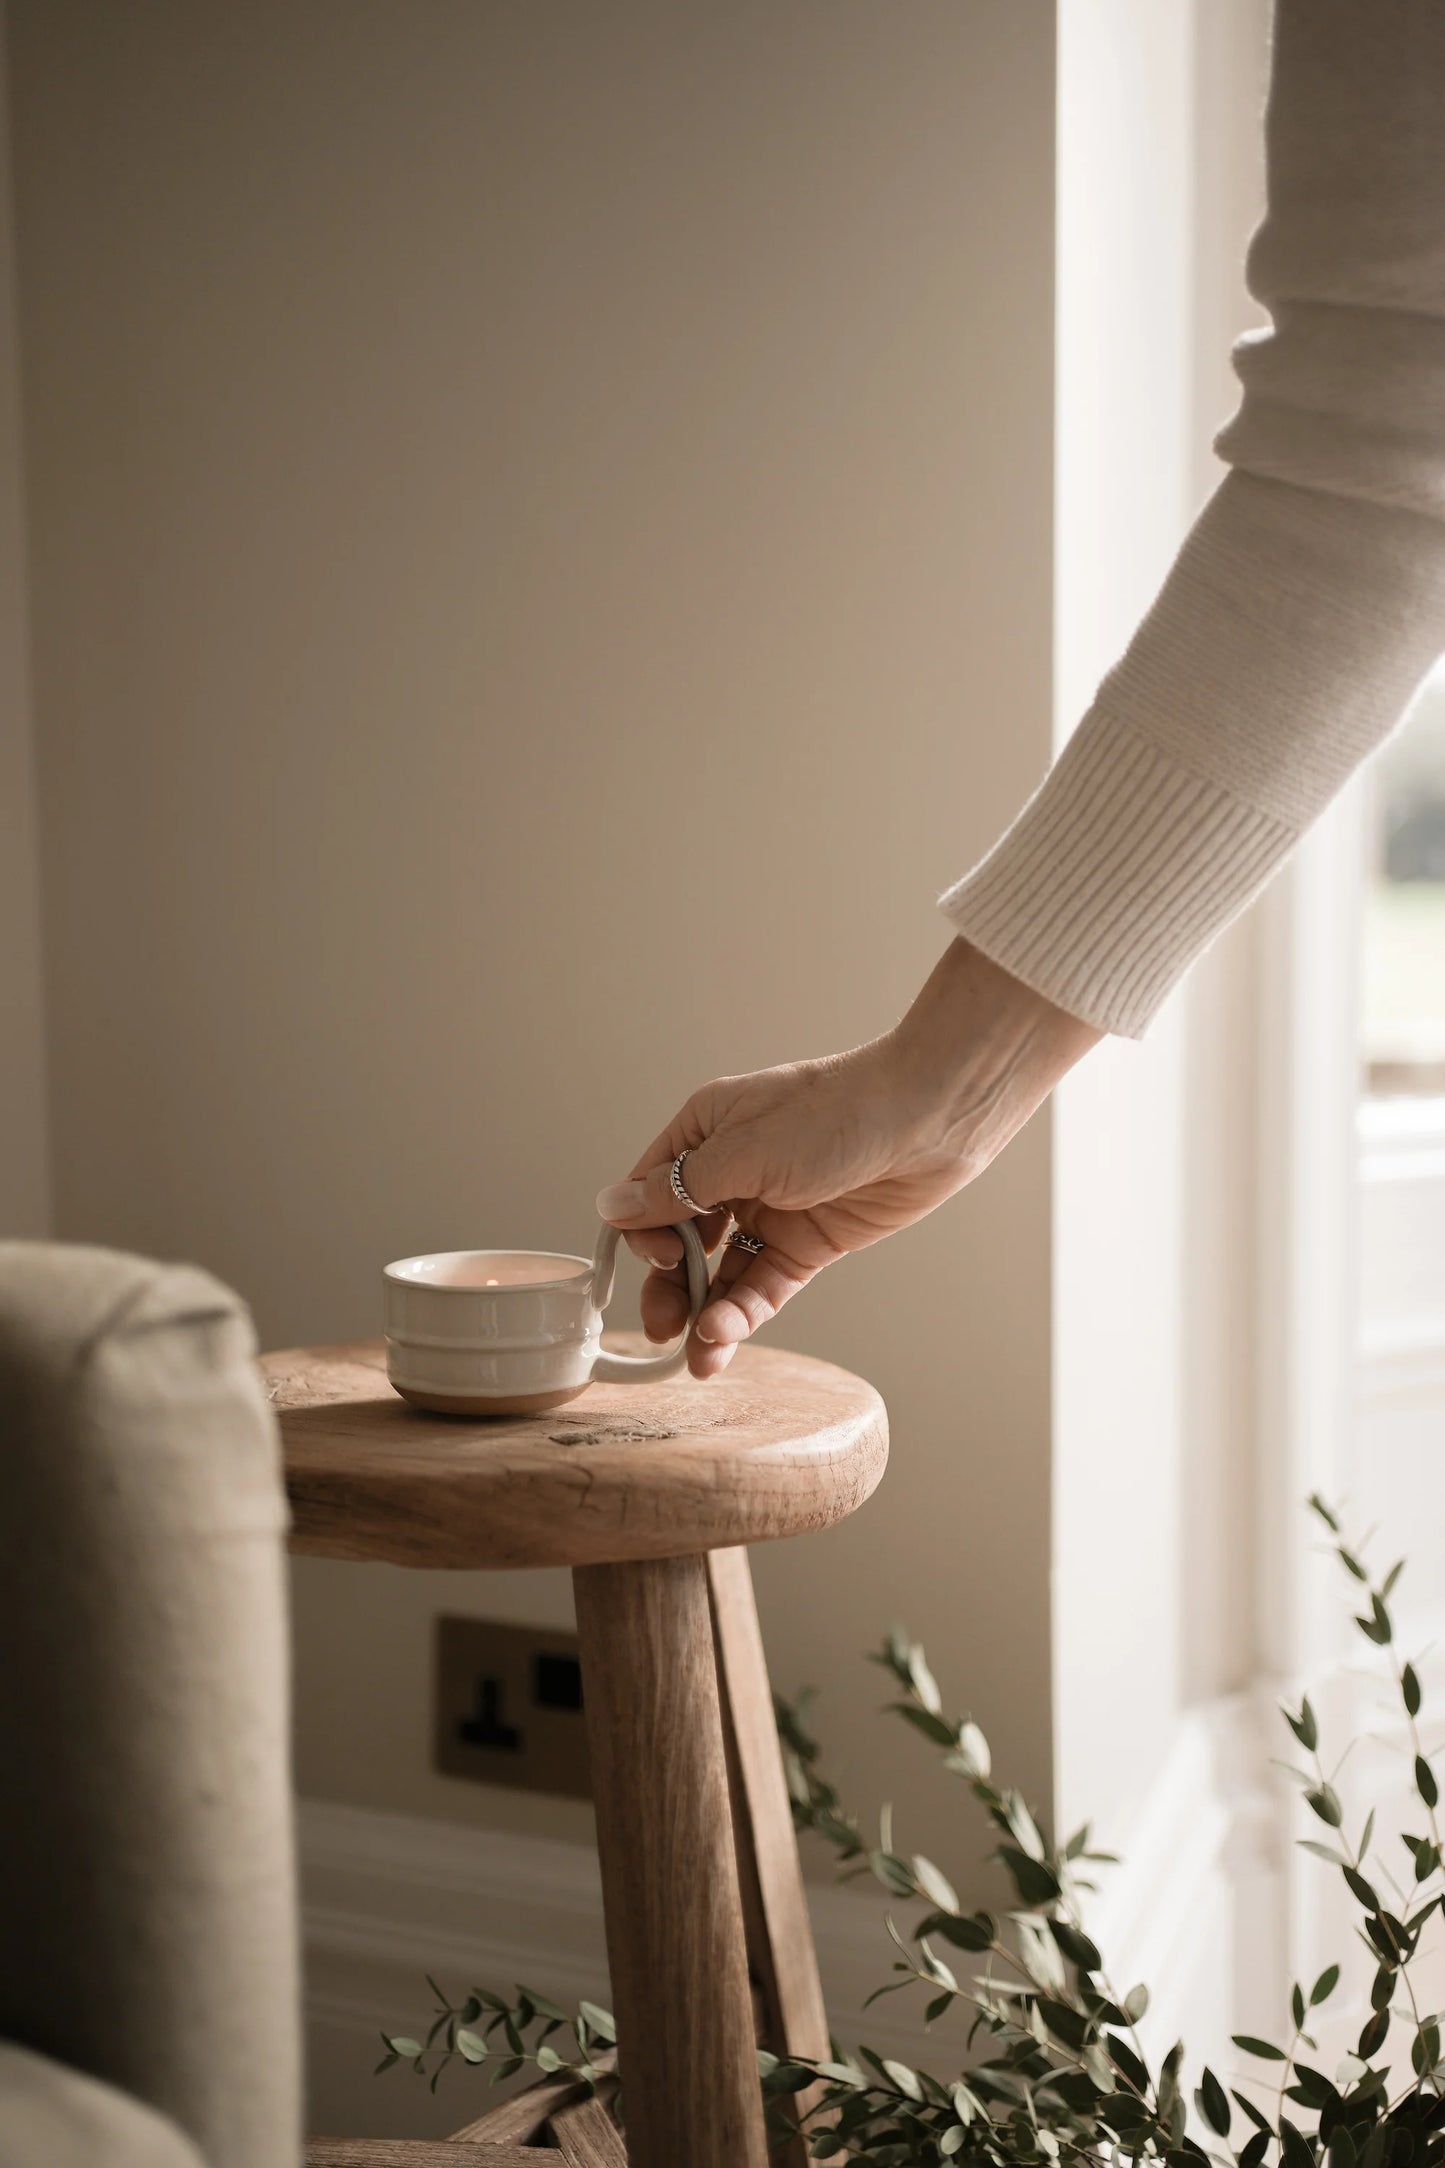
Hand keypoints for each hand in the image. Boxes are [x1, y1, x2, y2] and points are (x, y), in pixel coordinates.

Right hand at [595, 938, 1099, 1376]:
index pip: (649, 1191)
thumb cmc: (836, 1114)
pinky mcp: (807, 1244)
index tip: (660, 1261)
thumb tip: (609, 1206)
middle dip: (669, 1286)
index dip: (643, 1233)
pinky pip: (762, 1286)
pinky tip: (723, 1338)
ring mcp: (770, 1210)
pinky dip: (742, 1313)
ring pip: (721, 1272)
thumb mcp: (743, 1153)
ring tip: (698, 1355)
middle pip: (681, 1240)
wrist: (928, 1120)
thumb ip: (677, 1191)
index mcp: (705, 1132)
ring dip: (704, 1313)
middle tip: (662, 1327)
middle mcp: (732, 1171)